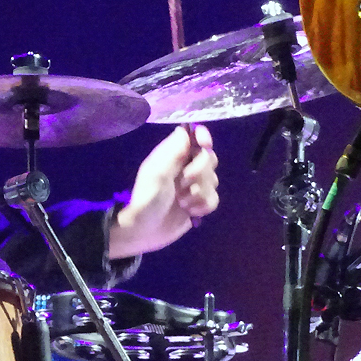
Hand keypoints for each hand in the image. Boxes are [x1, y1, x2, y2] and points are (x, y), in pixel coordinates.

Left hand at [108, 124, 217, 259]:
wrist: (145, 231)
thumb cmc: (147, 198)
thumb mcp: (157, 173)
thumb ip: (174, 151)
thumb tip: (186, 129)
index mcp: (172, 154)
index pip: (194, 136)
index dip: (203, 137)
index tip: (204, 144)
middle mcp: (185, 166)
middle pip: (209, 157)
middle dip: (199, 172)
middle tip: (182, 183)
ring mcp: (193, 185)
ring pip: (214, 179)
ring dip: (198, 192)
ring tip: (181, 201)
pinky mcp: (199, 202)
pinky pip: (214, 198)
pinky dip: (203, 205)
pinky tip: (190, 211)